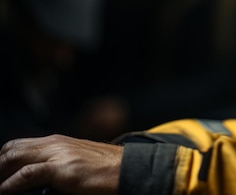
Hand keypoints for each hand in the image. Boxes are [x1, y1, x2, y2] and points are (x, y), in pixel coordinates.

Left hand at [0, 135, 122, 194]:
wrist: (128, 169)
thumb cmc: (106, 169)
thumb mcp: (78, 160)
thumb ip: (58, 162)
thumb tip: (38, 177)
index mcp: (57, 141)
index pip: (17, 146)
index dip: (2, 162)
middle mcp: (55, 143)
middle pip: (11, 150)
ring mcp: (59, 154)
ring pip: (13, 158)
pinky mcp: (64, 168)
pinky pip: (28, 174)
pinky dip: (10, 185)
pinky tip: (4, 193)